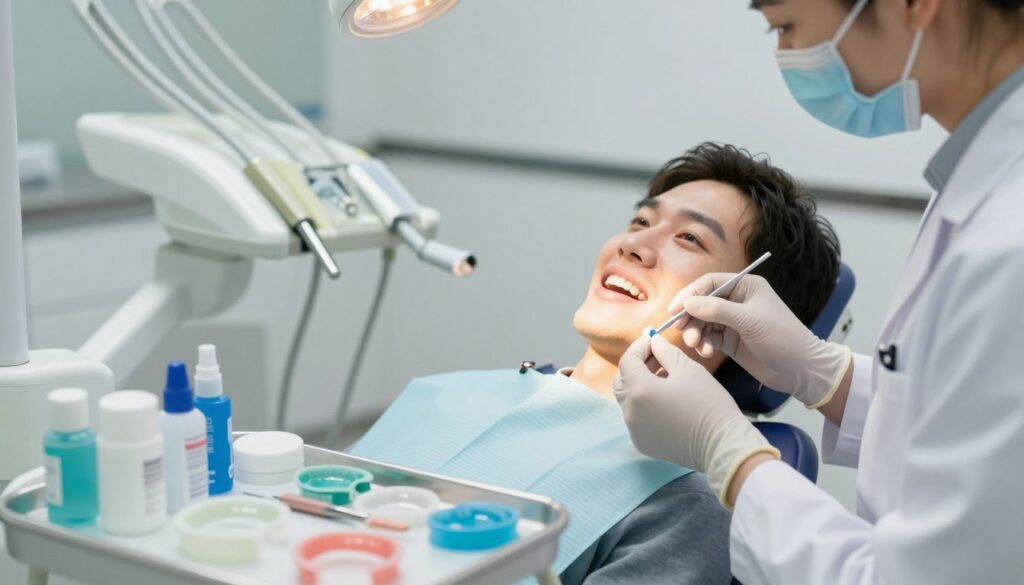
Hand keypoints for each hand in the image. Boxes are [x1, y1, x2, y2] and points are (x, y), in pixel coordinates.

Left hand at [614, 334, 778, 505]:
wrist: (722, 445)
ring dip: (640, 385)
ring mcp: (634, 430)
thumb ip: (665, 352)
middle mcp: (630, 411)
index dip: (639, 347)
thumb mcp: (688, 369)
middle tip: (655, 357)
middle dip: (635, 366)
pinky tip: (664, 400)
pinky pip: (636, 418)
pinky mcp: (642, 443)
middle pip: (622, 381)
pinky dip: (644, 405)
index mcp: (639, 390)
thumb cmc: (708, 403)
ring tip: (663, 377)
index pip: (628, 361)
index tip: (652, 340)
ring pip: (628, 400)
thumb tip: (654, 342)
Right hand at [669, 273, 850, 407]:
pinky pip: (709, 338)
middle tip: (681, 330)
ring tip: (696, 346)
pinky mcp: (731, 340)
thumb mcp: (748, 320)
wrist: (800, 369)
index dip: (689, 294)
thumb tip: (687, 303)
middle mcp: (737, 301)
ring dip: (696, 333)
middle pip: (702, 303)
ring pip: (703, 322)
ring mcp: (733, 321)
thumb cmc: (781, 337)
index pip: (709, 284)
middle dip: (690, 317)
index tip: (674, 309)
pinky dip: (704, 344)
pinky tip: (707, 352)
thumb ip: (716, 310)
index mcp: (745, 286)